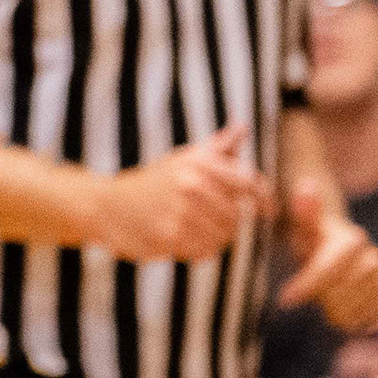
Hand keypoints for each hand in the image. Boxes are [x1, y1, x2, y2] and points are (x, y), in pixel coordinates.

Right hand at [87, 126, 272, 262]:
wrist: (107, 204)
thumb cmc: (152, 181)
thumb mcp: (182, 158)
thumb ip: (217, 147)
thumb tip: (241, 127)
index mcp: (199, 161)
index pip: (249, 183)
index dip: (265, 200)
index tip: (269, 211)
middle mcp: (192, 182)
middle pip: (237, 216)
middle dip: (231, 224)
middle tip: (216, 224)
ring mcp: (181, 210)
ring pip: (223, 236)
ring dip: (215, 239)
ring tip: (198, 232)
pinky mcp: (170, 235)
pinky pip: (205, 251)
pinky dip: (200, 250)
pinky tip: (186, 241)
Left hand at [276, 184, 377, 330]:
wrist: (335, 250)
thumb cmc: (312, 238)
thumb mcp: (303, 224)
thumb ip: (305, 211)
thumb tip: (306, 187)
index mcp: (352, 241)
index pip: (329, 268)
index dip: (307, 285)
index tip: (284, 299)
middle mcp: (372, 260)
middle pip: (341, 294)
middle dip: (319, 297)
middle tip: (305, 291)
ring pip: (352, 310)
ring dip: (331, 309)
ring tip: (321, 296)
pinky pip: (365, 321)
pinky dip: (347, 320)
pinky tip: (335, 308)